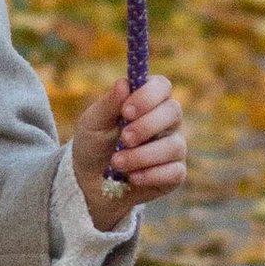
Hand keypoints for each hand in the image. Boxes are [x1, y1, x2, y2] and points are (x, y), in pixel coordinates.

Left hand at [71, 71, 186, 229]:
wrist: (90, 182)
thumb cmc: (93, 144)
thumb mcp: (93, 123)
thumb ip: (109, 103)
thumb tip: (124, 83)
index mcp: (147, 101)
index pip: (161, 86)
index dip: (148, 96)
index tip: (126, 111)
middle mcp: (165, 121)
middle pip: (173, 111)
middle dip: (146, 126)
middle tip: (124, 139)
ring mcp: (172, 147)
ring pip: (173, 146)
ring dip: (142, 156)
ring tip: (117, 163)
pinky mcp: (174, 174)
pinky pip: (175, 172)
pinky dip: (151, 175)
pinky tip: (132, 177)